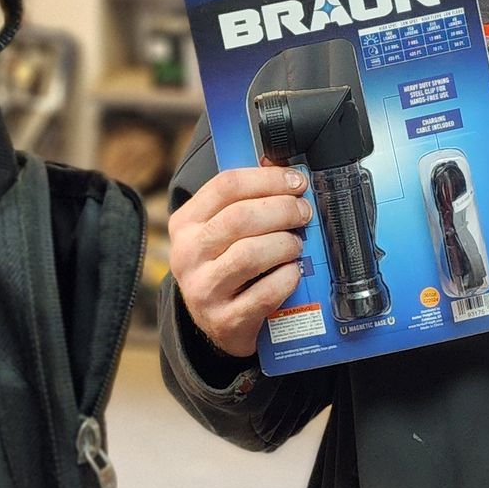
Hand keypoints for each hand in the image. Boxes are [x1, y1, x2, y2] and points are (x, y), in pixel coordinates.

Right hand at [169, 165, 312, 361]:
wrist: (217, 323)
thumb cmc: (225, 266)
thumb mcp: (221, 230)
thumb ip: (245, 198)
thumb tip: (278, 165)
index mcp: (185, 224)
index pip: (226, 186)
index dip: (268, 179)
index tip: (295, 181)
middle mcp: (187, 255)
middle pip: (240, 217)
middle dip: (282, 210)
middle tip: (303, 212)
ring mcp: (203, 290)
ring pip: (251, 254)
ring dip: (285, 244)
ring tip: (296, 244)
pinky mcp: (225, 320)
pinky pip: (265, 293)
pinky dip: (287, 278)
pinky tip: (293, 272)